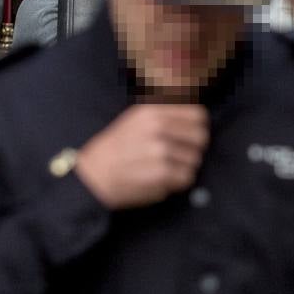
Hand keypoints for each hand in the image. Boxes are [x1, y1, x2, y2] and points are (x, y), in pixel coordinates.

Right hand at [75, 105, 208, 209]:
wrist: (93, 176)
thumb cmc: (116, 149)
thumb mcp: (136, 120)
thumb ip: (165, 115)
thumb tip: (198, 117)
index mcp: (152, 112)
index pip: (198, 115)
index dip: (198, 127)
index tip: (190, 135)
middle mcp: (158, 129)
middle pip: (200, 138)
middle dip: (192, 148)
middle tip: (177, 154)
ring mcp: (161, 151)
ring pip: (195, 160)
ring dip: (183, 167)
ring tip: (162, 167)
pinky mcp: (162, 173)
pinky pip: (186, 177)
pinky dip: (177, 182)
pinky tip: (160, 178)